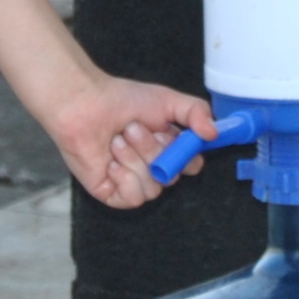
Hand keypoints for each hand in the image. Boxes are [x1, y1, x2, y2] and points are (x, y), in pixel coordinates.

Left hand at [39, 72, 216, 208]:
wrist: (84, 105)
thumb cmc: (121, 100)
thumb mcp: (168, 100)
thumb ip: (197, 112)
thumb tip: (214, 133)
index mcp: (167, 148)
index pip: (191, 165)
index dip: (187, 155)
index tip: (178, 137)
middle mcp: (152, 167)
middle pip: (172, 176)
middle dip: (153, 150)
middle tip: (133, 128)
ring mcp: (132, 182)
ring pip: (153, 187)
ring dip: (135, 159)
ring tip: (117, 139)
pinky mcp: (112, 193)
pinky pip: (134, 198)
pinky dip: (124, 177)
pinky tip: (111, 161)